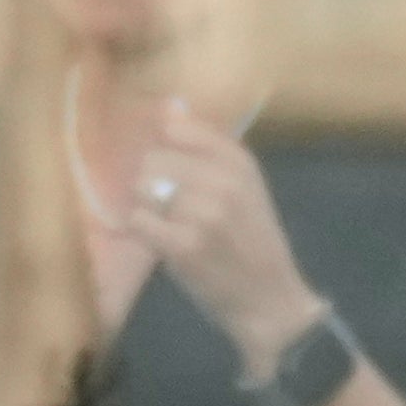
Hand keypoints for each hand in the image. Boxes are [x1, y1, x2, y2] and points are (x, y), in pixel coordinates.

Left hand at [123, 98, 325, 367]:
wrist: (269, 297)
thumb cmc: (250, 240)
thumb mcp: (244, 186)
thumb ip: (207, 148)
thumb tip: (167, 108)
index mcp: (240, 162)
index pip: (178, 128)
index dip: (159, 144)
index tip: (162, 162)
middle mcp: (224, 181)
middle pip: (152, 159)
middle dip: (149, 181)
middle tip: (165, 206)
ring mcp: (204, 214)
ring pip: (141, 188)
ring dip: (144, 206)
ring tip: (166, 224)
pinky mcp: (183, 246)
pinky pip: (136, 220)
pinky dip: (139, 230)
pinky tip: (158, 239)